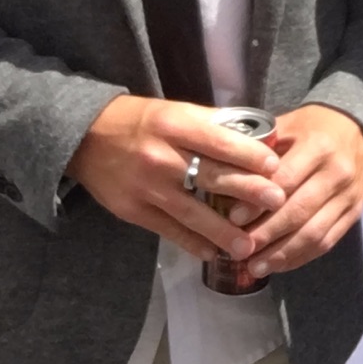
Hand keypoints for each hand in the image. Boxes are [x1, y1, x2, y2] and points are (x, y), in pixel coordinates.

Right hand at [65, 95, 284, 261]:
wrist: (84, 137)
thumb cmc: (141, 121)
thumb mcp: (175, 111)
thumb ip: (214, 125)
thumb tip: (261, 138)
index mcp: (174, 125)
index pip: (218, 141)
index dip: (249, 154)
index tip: (275, 167)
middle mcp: (161, 156)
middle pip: (211, 176)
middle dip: (248, 191)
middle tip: (278, 203)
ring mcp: (146, 187)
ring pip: (192, 212)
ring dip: (223, 231)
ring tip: (249, 245)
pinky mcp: (133, 211)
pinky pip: (169, 230)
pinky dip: (192, 243)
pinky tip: (213, 252)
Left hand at [237, 104, 362, 276]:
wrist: (355, 128)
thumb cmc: (311, 127)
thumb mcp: (286, 126)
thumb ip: (260, 152)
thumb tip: (226, 183)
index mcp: (318, 146)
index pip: (285, 180)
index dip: (258, 203)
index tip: (233, 220)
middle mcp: (338, 173)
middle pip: (299, 212)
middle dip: (267, 235)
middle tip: (240, 250)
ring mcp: (349, 196)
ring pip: (314, 233)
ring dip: (282, 254)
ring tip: (255, 267)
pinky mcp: (355, 213)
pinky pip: (327, 242)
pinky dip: (301, 257)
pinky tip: (279, 264)